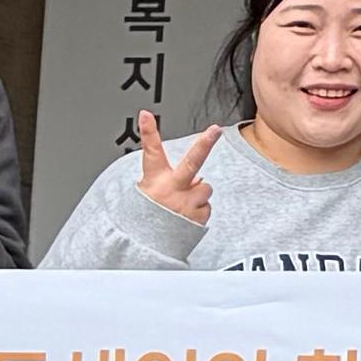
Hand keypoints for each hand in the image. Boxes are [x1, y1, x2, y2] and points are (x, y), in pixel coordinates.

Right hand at [131, 110, 222, 224]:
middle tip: (215, 129)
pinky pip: (206, 207)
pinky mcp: (196, 218)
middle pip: (190, 163)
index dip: (148, 132)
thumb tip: (200, 179)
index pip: (150, 152)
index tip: (146, 114)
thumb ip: (173, 180)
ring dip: (198, 195)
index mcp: (155, 180)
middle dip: (204, 144)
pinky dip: (199, 210)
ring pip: (205, 188)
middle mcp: (171, 190)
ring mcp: (185, 204)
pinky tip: (185, 218)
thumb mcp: (149, 191)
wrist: (146, 246)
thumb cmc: (149, 214)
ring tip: (182, 206)